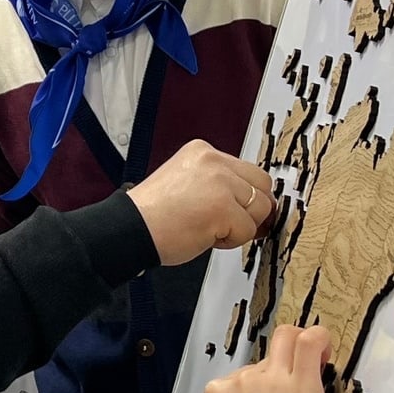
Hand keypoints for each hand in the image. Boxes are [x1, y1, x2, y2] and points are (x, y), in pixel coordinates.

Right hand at [127, 140, 275, 263]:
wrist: (131, 229)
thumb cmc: (152, 215)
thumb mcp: (185, 181)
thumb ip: (217, 183)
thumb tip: (254, 202)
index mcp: (202, 151)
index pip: (247, 171)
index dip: (246, 196)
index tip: (236, 210)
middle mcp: (214, 161)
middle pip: (262, 186)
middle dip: (252, 209)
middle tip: (230, 224)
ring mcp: (221, 183)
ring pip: (260, 208)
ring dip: (241, 226)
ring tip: (210, 229)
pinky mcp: (224, 208)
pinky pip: (248, 231)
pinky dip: (231, 241)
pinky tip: (206, 236)